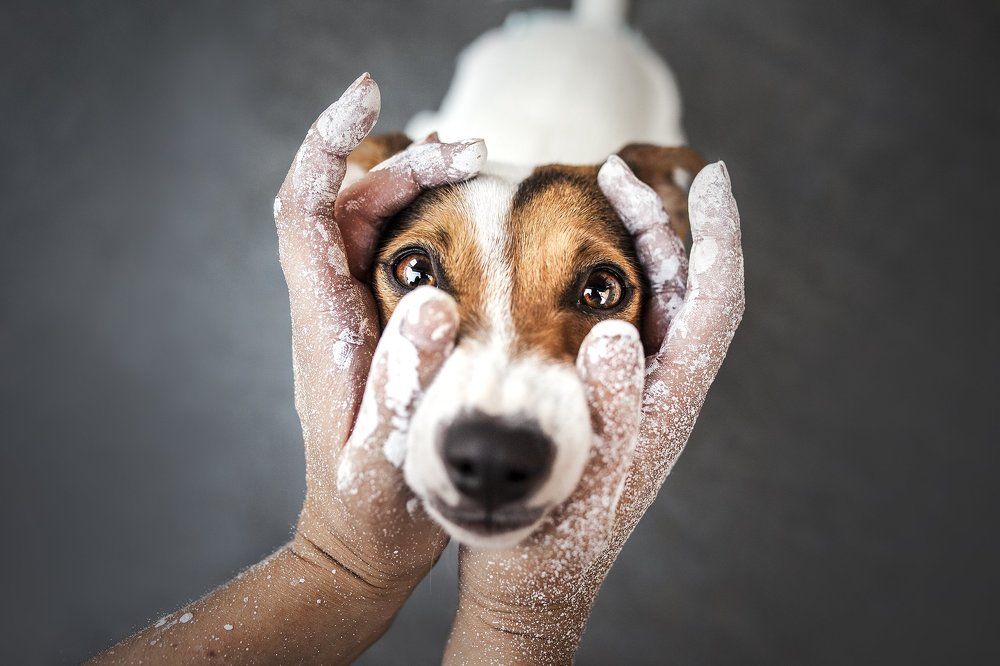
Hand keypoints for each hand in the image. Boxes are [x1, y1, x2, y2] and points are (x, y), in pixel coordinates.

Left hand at [272, 74, 485, 592]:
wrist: (361, 548)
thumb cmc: (373, 509)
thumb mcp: (389, 454)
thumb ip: (407, 381)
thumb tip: (435, 301)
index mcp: (325, 325)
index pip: (308, 207)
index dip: (327, 144)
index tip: (366, 94)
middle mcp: (332, 310)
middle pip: (349, 203)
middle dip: (402, 161)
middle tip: (473, 151)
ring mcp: (356, 321)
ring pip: (376, 227)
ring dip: (421, 189)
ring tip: (479, 171)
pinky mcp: (382, 336)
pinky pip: (400, 261)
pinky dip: (434, 230)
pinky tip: (476, 230)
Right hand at [445, 158, 744, 663]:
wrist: (525, 582)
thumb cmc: (552, 537)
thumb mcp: (585, 475)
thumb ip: (609, 408)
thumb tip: (613, 334)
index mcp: (670, 401)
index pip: (713, 299)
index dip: (718, 234)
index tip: (710, 174)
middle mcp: (659, 388)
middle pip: (677, 285)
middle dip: (656, 222)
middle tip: (613, 172)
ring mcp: (627, 393)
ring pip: (642, 299)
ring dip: (625, 246)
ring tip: (593, 204)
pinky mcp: (593, 400)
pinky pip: (603, 321)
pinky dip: (588, 281)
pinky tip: (559, 270)